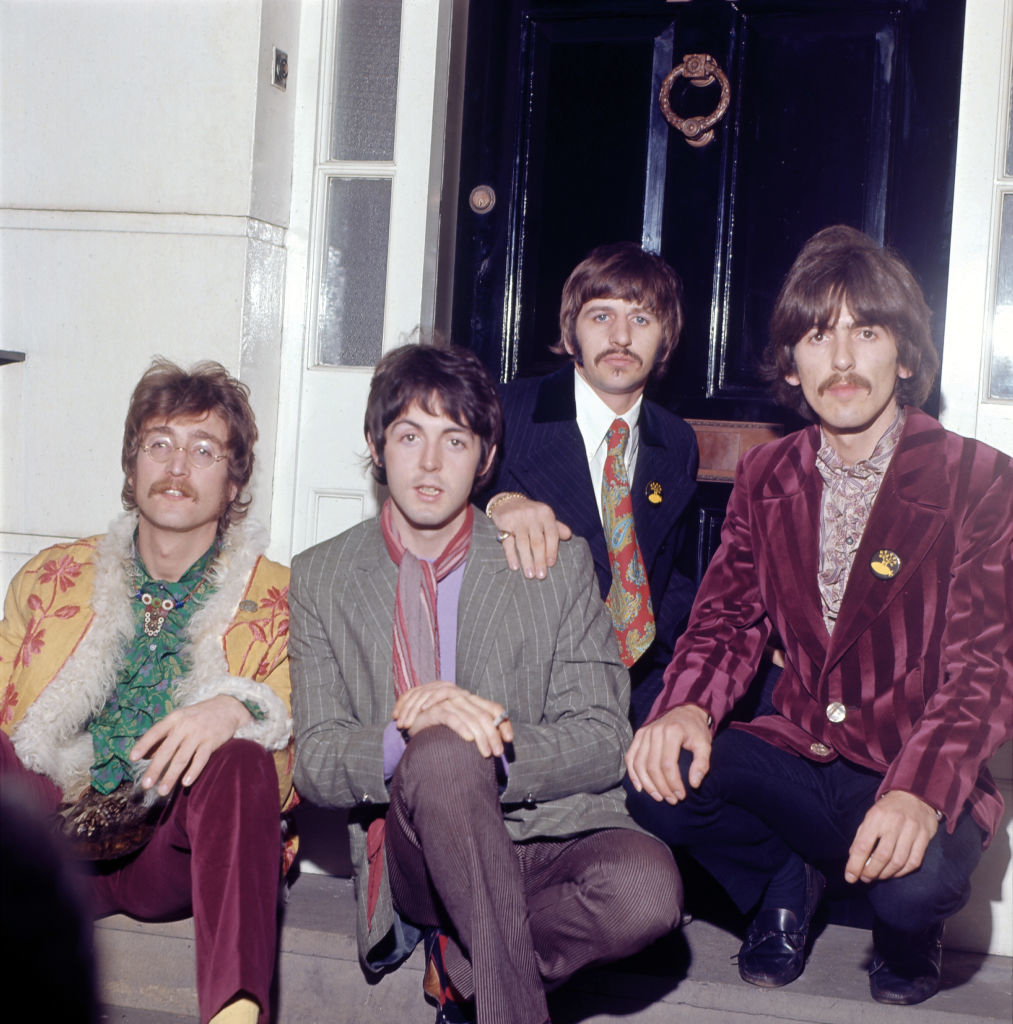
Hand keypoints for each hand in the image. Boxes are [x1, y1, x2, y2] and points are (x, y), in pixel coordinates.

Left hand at [130, 695, 252, 795]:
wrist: (228, 707)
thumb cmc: (199, 715)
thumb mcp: (181, 718)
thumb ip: (165, 734)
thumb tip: (147, 755)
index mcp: (174, 718)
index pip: (155, 732)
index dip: (144, 745)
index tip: (133, 758)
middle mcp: (185, 726)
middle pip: (166, 751)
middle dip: (155, 769)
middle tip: (145, 785)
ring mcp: (199, 734)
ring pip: (181, 758)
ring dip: (170, 776)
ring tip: (162, 791)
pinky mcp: (212, 741)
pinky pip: (200, 759)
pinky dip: (193, 772)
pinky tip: (185, 783)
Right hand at [393, 681, 512, 757]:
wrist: (412, 719)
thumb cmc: (439, 725)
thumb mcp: (461, 724)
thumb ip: (477, 729)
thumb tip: (498, 741)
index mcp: (471, 701)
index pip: (494, 708)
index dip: (504, 723)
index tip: (509, 740)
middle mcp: (462, 699)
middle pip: (485, 716)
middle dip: (493, 736)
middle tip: (498, 753)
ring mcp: (449, 703)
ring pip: (472, 719)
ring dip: (481, 738)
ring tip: (486, 754)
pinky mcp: (435, 710)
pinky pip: (452, 718)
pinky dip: (462, 729)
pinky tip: (469, 740)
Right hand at [488, 494, 571, 578]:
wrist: (507, 501)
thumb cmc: (531, 514)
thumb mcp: (545, 517)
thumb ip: (556, 527)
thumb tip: (569, 535)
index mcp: (545, 514)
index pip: (551, 534)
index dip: (552, 550)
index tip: (550, 564)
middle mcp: (532, 515)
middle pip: (537, 541)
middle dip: (539, 560)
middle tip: (541, 576)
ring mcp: (517, 519)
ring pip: (523, 544)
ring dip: (526, 561)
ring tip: (529, 575)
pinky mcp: (504, 523)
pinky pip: (508, 542)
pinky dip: (511, 556)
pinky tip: (515, 567)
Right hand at [625, 704, 711, 803]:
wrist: (685, 710)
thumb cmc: (695, 730)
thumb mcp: (705, 744)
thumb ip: (702, 764)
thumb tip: (693, 784)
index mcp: (672, 732)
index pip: (668, 764)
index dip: (673, 783)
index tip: (681, 796)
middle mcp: (655, 732)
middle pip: (652, 766)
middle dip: (661, 787)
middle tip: (671, 800)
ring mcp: (644, 733)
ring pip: (639, 764)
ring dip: (647, 784)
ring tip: (658, 796)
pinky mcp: (639, 735)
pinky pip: (630, 757)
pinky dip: (633, 773)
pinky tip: (640, 787)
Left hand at [845, 790, 938, 883]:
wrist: (915, 794)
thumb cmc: (888, 809)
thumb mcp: (870, 816)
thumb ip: (862, 836)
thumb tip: (854, 859)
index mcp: (876, 816)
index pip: (863, 845)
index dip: (855, 864)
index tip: (850, 877)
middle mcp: (894, 823)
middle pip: (882, 856)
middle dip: (871, 872)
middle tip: (865, 878)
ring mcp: (912, 830)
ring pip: (898, 862)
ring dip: (886, 874)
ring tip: (877, 877)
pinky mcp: (925, 837)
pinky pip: (913, 862)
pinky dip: (902, 872)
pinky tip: (894, 872)